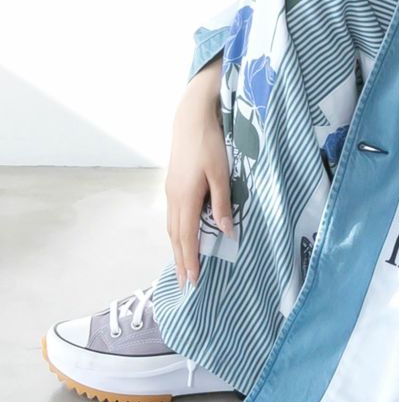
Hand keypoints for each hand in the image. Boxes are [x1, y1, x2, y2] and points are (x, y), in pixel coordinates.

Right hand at [166, 92, 233, 289]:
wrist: (191, 118)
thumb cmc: (210, 144)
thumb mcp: (221, 173)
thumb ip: (222, 203)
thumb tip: (226, 232)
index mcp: (186, 198)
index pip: (187, 237)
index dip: (190, 260)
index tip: (192, 281)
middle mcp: (174, 198)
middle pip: (175, 237)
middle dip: (180, 261)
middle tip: (184, 283)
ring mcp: (170, 191)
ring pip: (171, 227)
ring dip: (177, 248)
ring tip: (182, 266)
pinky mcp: (172, 184)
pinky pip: (172, 216)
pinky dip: (176, 233)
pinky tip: (182, 236)